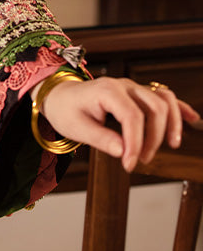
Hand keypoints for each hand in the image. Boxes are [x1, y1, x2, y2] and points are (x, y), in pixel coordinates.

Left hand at [36, 76, 200, 171]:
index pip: (132, 116)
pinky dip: (179, 108)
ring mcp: (133, 88)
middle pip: (154, 108)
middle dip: (152, 138)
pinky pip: (164, 96)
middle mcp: (124, 86)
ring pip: (164, 100)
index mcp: (107, 91)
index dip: (136, 143)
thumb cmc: (66, 110)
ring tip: (170, 145)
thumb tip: (122, 151)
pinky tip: (192, 119)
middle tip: (139, 160)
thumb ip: (100, 138)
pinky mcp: (138, 94)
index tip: (130, 164)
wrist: (60, 96)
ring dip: (171, 123)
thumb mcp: (76, 127)